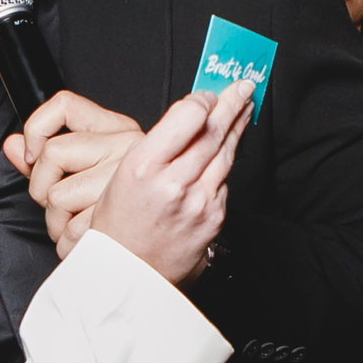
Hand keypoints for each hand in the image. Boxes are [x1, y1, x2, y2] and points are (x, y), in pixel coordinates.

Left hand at [3, 92, 141, 256]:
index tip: (33, 155)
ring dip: (57, 223)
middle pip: (53, 153)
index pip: (64, 104)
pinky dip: (69, 243)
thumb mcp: (85, 172)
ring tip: (76, 225)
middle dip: (41, 189)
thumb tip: (13, 145)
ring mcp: (126, 180)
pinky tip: (85, 239)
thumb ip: (44, 160)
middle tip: (59, 204)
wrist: (153, 246)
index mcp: (117, 129)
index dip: (36, 128)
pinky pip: (73, 229)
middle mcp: (125, 146)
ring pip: (58, 195)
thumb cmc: (123, 208)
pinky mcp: (125, 216)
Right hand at [90, 83, 253, 285]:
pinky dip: (224, 165)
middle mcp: (172, 184)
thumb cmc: (118, 227)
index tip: (208, 93)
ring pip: (225, 154)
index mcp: (142, 168)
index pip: (187, 117)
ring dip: (237, 128)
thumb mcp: (121, 177)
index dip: (203, 100)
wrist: (128, 275)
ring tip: (243, 109)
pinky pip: (223, 183)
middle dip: (231, 104)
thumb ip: (157, 147)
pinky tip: (226, 152)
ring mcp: (197, 202)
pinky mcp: (213, 218)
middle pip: (213, 132)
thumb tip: (190, 119)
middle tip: (243, 87)